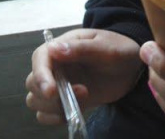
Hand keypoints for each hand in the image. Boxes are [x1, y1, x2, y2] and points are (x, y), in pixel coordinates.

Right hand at [25, 28, 142, 124]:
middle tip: (81, 92)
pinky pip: (46, 113)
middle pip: (33, 82)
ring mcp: (59, 83)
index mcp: (63, 46)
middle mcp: (56, 65)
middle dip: (48, 94)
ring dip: (52, 106)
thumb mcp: (106, 47)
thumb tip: (54, 49)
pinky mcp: (65, 99)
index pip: (40, 59)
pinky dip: (54, 117)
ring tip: (83, 98)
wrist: (132, 66)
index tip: (51, 91)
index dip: (41, 75)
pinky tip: (73, 113)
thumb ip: (81, 49)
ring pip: (35, 100)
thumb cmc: (119, 49)